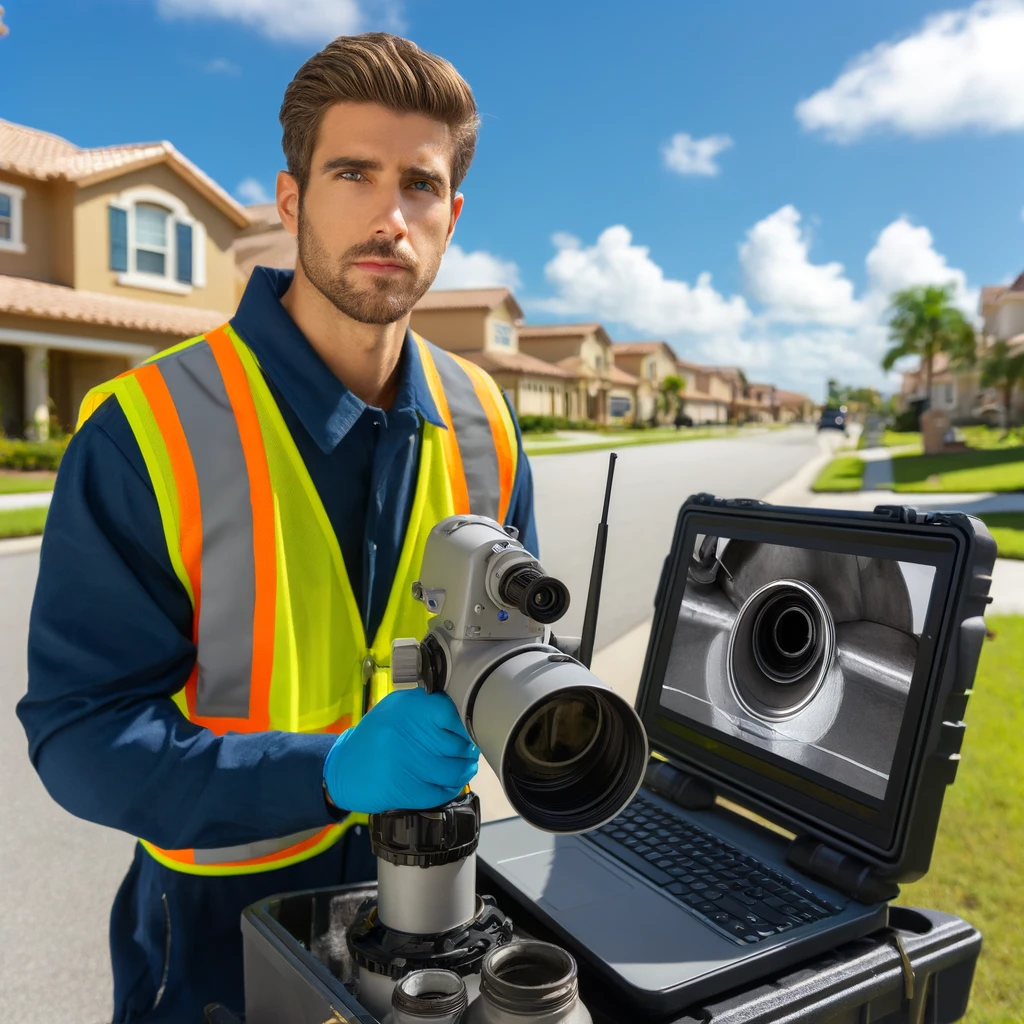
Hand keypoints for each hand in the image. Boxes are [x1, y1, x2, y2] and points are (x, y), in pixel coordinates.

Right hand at [323, 687, 479, 813]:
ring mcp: (404, 763)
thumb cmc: (376, 736)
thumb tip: (463, 716)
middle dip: (469, 749)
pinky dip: (451, 789)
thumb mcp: (396, 710)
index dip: (465, 723)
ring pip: (453, 771)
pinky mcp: (403, 790)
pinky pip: (440, 792)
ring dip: (465, 770)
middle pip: (456, 744)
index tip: (470, 728)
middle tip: (471, 750)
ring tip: (467, 766)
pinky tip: (450, 783)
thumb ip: (426, 708)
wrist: (343, 768)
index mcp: (406, 708)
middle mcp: (405, 732)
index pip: (450, 711)